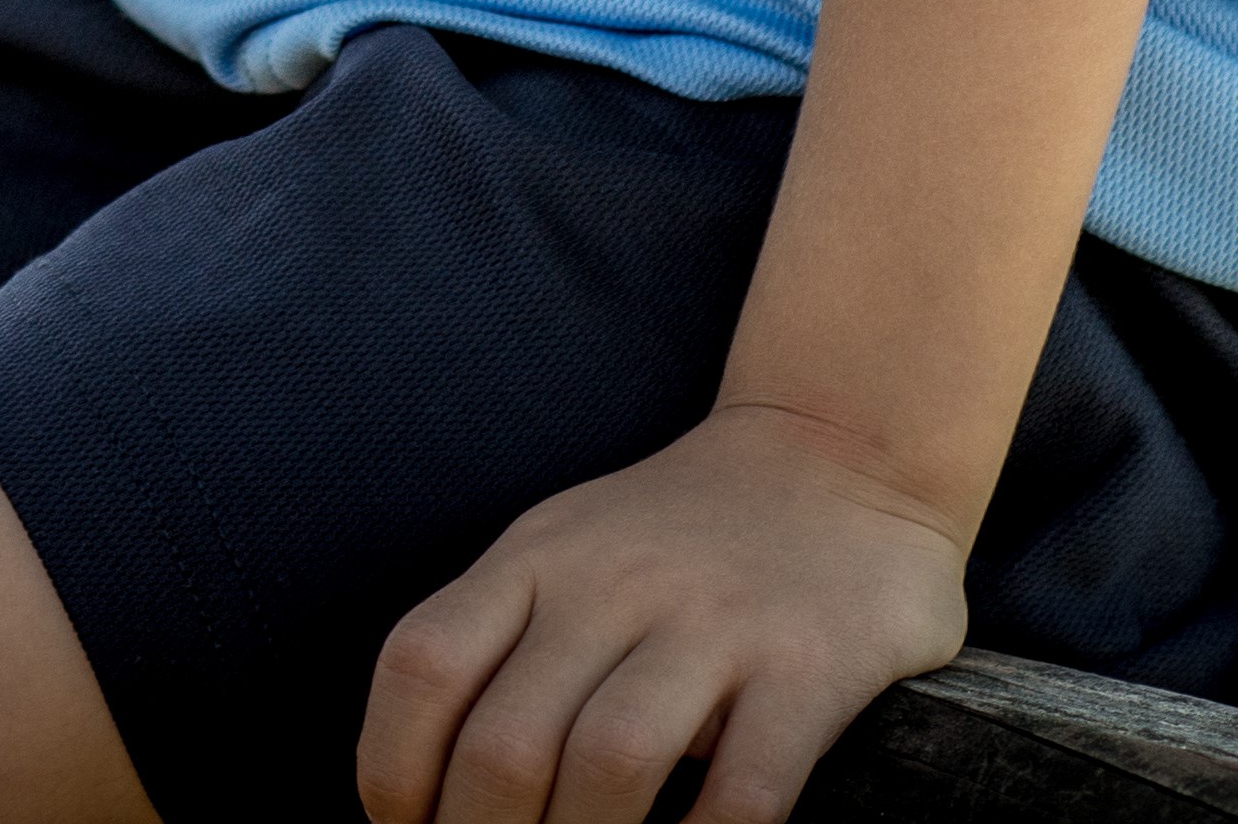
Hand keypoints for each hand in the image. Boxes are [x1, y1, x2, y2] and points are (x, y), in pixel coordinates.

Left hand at [355, 402, 968, 823]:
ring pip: (612, 763)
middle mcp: (613, 584)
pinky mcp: (810, 667)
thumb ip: (507, 637)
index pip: (423, 667)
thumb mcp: (571, 547)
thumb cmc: (687, 530)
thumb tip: (436, 779)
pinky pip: (744, 790)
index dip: (393, 769)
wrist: (844, 446)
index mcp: (537, 557)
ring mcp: (715, 623)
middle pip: (507, 741)